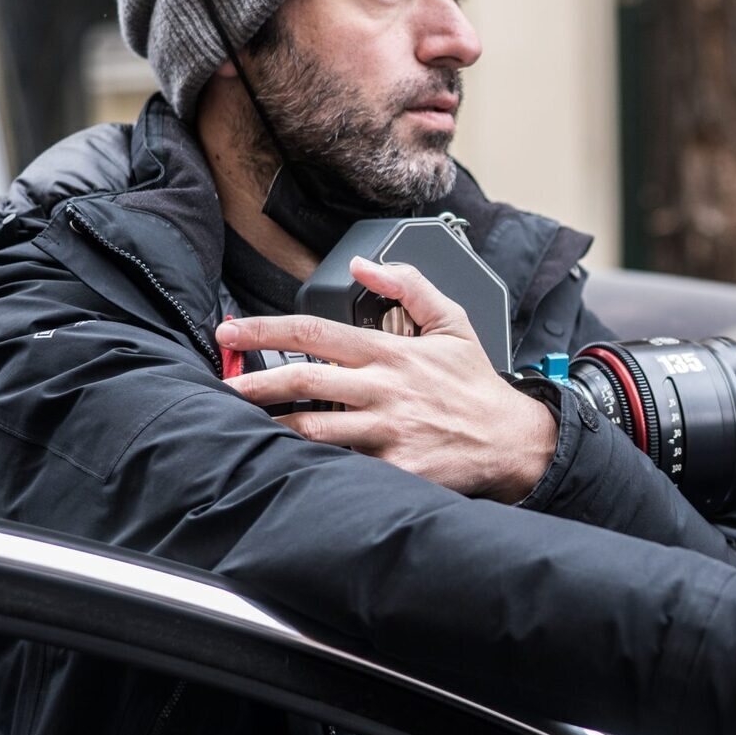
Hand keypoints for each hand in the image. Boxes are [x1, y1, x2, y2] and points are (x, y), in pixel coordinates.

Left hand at [217, 256, 555, 501]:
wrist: (512, 442)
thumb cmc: (476, 387)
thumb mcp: (453, 322)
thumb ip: (409, 286)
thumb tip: (363, 265)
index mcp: (391, 352)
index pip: (316, 332)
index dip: (265, 329)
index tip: (231, 332)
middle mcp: (385, 390)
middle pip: (302, 380)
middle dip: (254, 382)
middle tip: (223, 385)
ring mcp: (388, 431)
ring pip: (312, 428)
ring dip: (273, 425)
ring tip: (244, 425)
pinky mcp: (394, 469)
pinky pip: (341, 465)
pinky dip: (311, 463)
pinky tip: (286, 462)